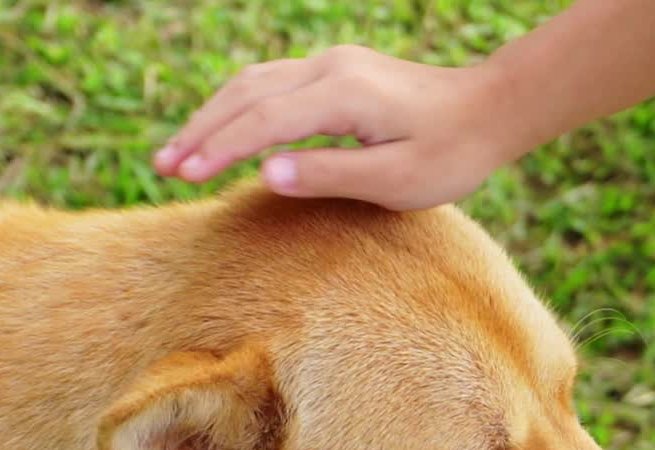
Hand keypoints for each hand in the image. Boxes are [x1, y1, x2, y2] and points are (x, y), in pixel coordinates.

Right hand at [153, 45, 506, 210]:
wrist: (491, 109)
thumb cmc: (451, 153)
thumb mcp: (394, 180)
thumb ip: (327, 175)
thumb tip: (264, 173)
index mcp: (341, 94)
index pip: (260, 121)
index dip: (216, 149)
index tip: (181, 176)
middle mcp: (330, 68)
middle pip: (245, 93)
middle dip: (200, 130)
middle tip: (163, 167)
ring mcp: (333, 65)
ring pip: (254, 83)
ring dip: (213, 116)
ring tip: (181, 152)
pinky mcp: (338, 72)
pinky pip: (273, 84)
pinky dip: (239, 108)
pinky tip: (223, 131)